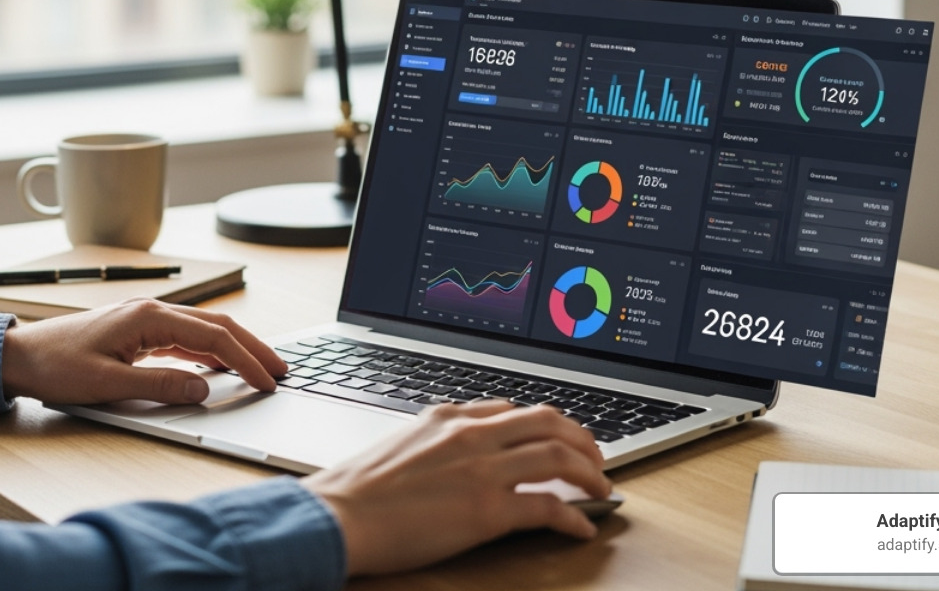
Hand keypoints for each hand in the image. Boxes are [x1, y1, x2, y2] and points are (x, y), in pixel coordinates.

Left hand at [0, 298, 287, 404]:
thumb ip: (159, 386)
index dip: (245, 360)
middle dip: (253, 348)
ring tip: (261, 368)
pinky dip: (211, 351)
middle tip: (282, 371)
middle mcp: (152, 311)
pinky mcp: (138, 331)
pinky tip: (220, 367)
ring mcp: (146, 319)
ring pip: (204, 329)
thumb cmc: (55, 367)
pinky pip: (186, 338)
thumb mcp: (108, 384)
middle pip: (217, 326)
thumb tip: (204, 388)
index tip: (267, 382)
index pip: (213, 336)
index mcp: (148, 317)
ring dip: (235, 348)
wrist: (18, 356)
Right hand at [301, 399, 610, 575]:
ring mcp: (483, 469)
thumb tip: (456, 449)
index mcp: (449, 417)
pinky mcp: (488, 509)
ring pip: (559, 456)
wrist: (338, 514)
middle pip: (548, 421)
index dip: (546, 424)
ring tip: (600, 489)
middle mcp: (471, 433)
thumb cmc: (357, 489)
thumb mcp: (400, 444)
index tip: (559, 437)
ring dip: (590, 473)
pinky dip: (575, 517)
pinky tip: (582, 528)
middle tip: (595, 458)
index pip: (513, 409)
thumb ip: (434, 438)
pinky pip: (549, 507)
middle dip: (581, 439)